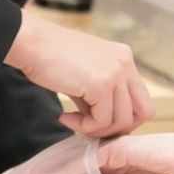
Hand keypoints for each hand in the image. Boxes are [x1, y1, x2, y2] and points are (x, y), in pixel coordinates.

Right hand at [6, 10, 152, 136]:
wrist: (30, 44)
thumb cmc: (50, 58)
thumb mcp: (85, 75)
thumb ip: (101, 96)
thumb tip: (106, 125)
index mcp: (124, 58)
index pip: (141, 100)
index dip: (122, 118)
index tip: (97, 120)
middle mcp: (125, 63)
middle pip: (143, 112)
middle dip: (118, 128)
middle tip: (90, 127)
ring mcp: (116, 72)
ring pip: (122, 121)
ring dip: (96, 129)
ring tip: (72, 120)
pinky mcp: (101, 84)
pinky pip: (102, 121)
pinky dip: (83, 127)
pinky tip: (64, 116)